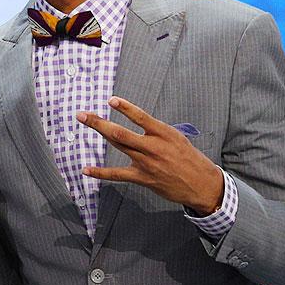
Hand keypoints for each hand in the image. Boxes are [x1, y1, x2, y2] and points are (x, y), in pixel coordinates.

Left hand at [77, 96, 223, 214]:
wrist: (202, 184)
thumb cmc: (189, 158)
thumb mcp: (177, 137)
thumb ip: (156, 131)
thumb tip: (138, 123)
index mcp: (164, 133)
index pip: (141, 117)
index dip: (125, 108)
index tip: (111, 100)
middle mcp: (154, 147)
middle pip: (121, 133)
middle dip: (99, 123)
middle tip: (83, 115)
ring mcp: (147, 163)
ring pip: (118, 146)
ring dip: (100, 133)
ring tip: (85, 121)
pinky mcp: (143, 178)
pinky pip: (117, 174)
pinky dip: (100, 172)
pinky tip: (87, 170)